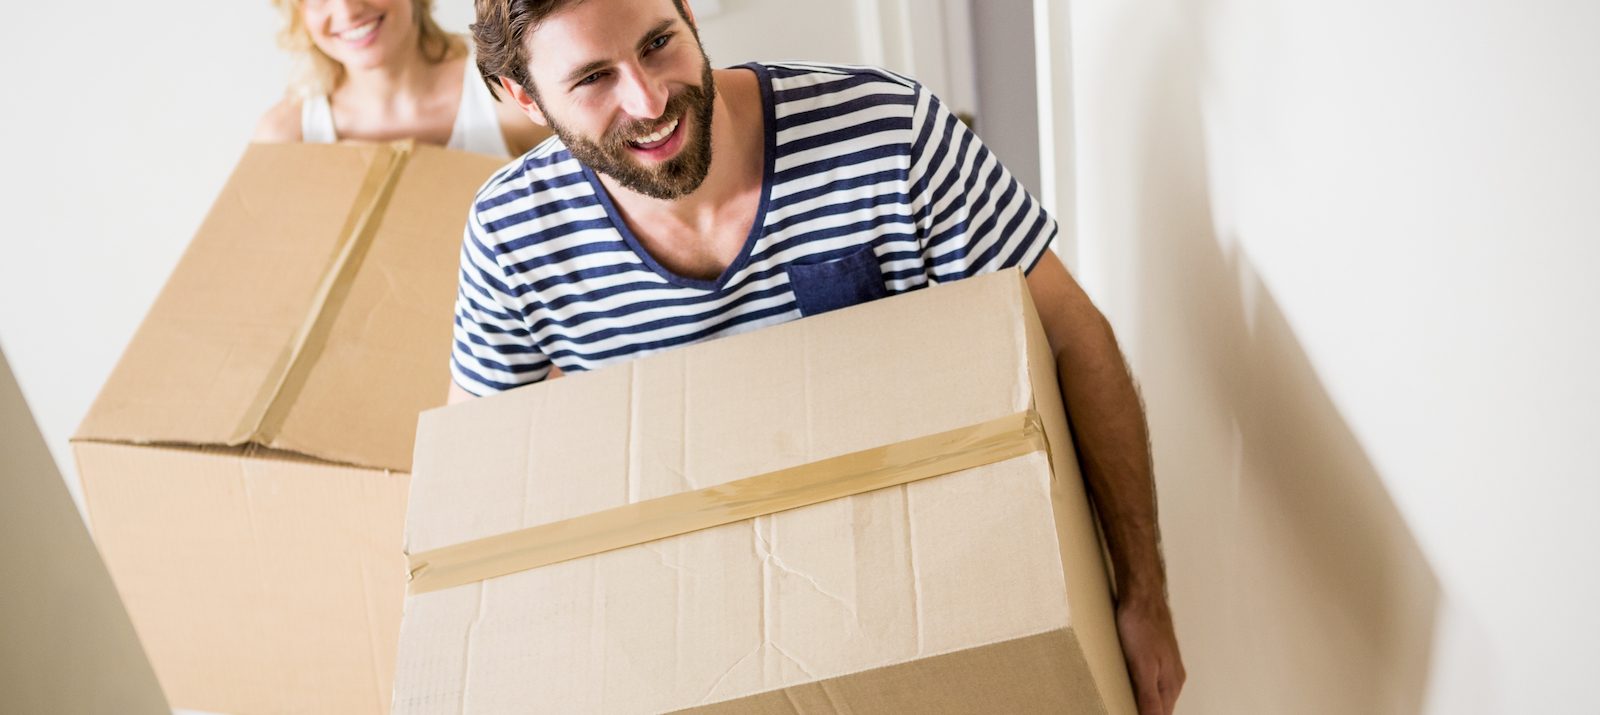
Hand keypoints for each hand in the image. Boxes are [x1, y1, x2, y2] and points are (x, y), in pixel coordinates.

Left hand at [1116, 596, 1185, 713]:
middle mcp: (1173, 675)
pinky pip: (1150, 677)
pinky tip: (1130, 683)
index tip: (1129, 712)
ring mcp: (1166, 664)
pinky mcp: (1156, 653)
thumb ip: (1149, 696)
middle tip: (1126, 708)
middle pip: (1161, 705)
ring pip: (1157, 692)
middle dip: (1146, 711)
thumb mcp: (1143, 666)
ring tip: (1128, 702)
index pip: (1163, 714)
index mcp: (1172, 683)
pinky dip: (1141, 685)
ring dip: (1144, 700)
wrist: (1142, 596)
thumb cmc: (1141, 626)